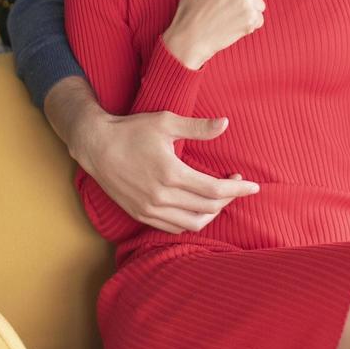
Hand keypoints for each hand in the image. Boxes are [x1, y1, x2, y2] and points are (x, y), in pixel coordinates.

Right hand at [75, 109, 258, 233]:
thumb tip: (226, 123)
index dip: (238, 189)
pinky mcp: (141, 215)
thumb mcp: (165, 122)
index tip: (253, 186)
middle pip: (208, 208)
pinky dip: (192, 220)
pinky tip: (198, 206)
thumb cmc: (131, 130)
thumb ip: (197, 127)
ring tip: (220, 196)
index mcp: (170, 173)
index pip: (215, 190)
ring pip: (193, 223)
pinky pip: (175, 227)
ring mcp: (150, 209)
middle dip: (229, 198)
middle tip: (236, 183)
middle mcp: (161, 196)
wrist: (96, 146)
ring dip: (212, 212)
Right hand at [162, 0, 264, 68]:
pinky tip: (232, 27)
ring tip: (227, 17)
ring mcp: (246, 3)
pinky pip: (260, 21)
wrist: (189, 38)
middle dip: (243, 0)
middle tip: (223, 8)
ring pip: (259, 6)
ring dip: (247, 14)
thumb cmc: (190, 5)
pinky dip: (249, 26)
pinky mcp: (251, 20)